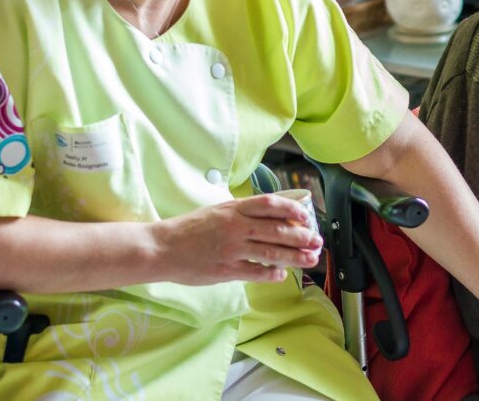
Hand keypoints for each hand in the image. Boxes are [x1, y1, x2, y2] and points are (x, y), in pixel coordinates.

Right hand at [153, 194, 322, 284]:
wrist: (161, 248)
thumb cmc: (190, 229)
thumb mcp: (218, 211)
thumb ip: (243, 213)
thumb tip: (273, 217)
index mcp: (234, 209)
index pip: (271, 204)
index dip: (293, 209)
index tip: (306, 217)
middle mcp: (236, 226)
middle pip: (278, 229)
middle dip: (302, 236)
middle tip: (317, 242)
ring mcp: (232, 248)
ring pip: (272, 252)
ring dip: (295, 256)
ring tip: (310, 259)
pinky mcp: (226, 269)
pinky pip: (256, 272)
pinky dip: (272, 273)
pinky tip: (282, 275)